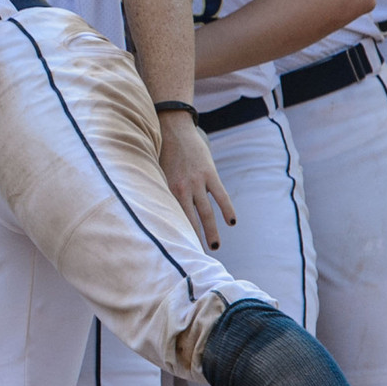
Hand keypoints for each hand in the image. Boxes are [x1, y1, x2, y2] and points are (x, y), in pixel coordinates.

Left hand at [157, 113, 234, 249]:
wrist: (171, 127)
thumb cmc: (159, 153)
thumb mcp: (154, 174)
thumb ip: (159, 192)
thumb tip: (157, 214)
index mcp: (165, 191)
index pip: (171, 219)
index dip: (176, 236)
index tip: (177, 253)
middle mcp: (180, 189)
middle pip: (189, 221)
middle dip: (193, 240)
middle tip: (197, 258)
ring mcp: (196, 182)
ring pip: (206, 213)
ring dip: (211, 231)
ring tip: (214, 246)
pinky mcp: (209, 173)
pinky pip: (221, 196)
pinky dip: (227, 209)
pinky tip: (232, 222)